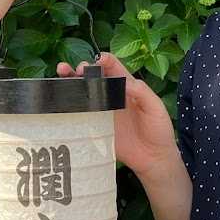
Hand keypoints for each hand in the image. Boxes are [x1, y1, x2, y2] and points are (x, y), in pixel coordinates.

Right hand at [56, 52, 178, 179]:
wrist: (153, 159)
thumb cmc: (159, 131)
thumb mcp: (156, 109)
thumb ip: (142, 93)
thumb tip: (126, 82)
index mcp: (127, 87)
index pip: (113, 67)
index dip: (104, 60)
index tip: (98, 60)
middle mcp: (112, 96)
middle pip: (93, 76)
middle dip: (82, 68)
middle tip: (77, 69)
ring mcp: (101, 111)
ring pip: (83, 91)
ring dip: (71, 80)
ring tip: (62, 72)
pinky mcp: (95, 127)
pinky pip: (79, 113)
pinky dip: (68, 104)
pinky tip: (60, 99)